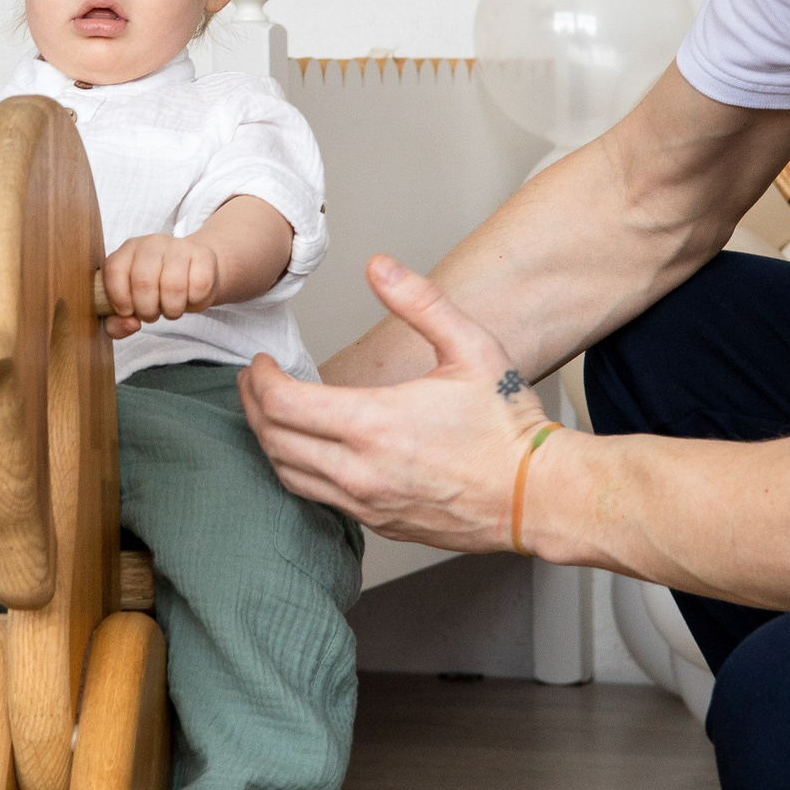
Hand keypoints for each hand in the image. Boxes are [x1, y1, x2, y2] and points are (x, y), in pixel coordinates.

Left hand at [99, 232, 228, 337]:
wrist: (192, 274)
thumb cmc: (155, 291)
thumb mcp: (130, 307)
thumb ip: (116, 324)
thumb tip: (130, 324)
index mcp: (127, 250)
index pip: (115, 270)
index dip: (120, 298)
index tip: (128, 312)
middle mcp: (151, 243)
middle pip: (144, 281)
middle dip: (147, 310)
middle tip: (152, 314)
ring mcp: (178, 246)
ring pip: (173, 286)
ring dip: (172, 309)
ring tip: (171, 308)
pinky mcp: (204, 254)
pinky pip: (199, 285)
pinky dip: (194, 302)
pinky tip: (189, 297)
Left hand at [239, 254, 559, 553]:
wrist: (538, 496)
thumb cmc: (507, 425)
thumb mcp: (470, 347)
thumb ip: (420, 302)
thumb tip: (378, 266)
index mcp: (373, 425)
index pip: (283, 404)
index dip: (260, 379)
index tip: (261, 363)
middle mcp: (360, 471)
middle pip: (274, 441)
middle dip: (252, 407)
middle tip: (252, 382)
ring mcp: (368, 503)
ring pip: (289, 476)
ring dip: (269, 442)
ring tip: (268, 413)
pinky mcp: (380, 523)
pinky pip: (318, 499)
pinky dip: (298, 471)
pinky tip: (306, 451)